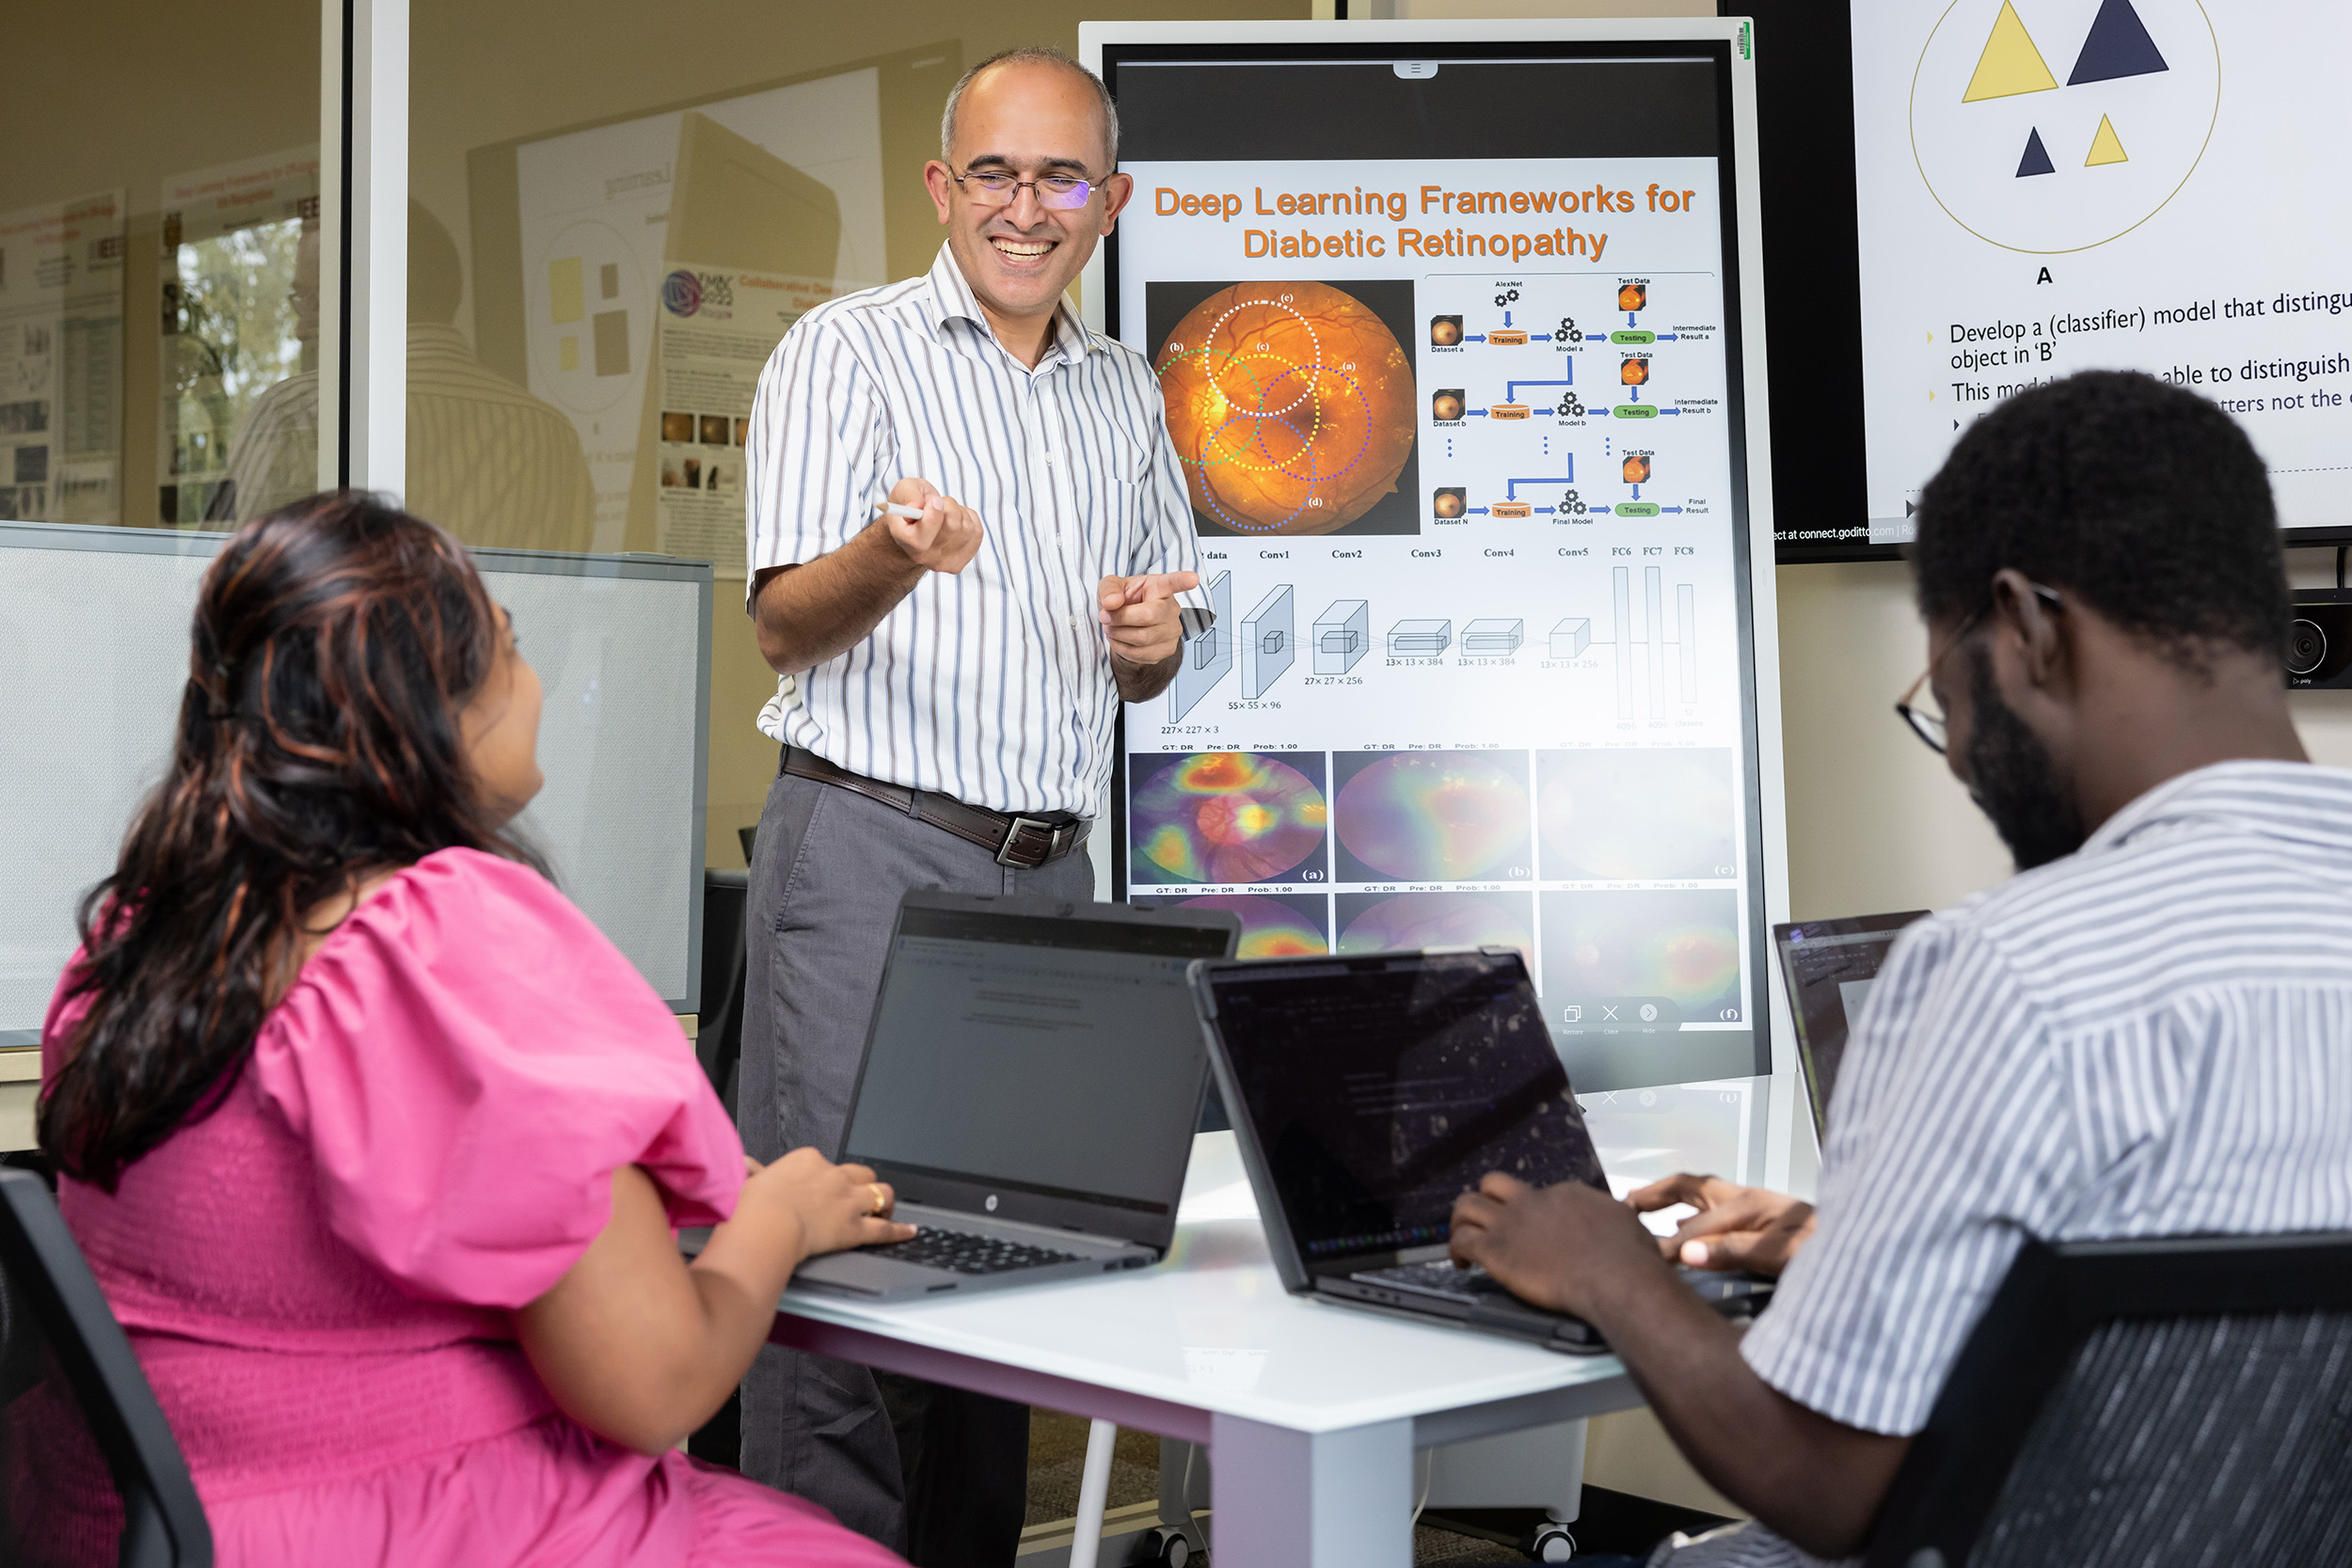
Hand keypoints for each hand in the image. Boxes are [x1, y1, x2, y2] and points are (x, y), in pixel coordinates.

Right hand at [736, 1148, 914, 1257]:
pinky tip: (910, 1231)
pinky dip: (899, 1231)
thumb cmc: (754, 1206)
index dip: (828, 1177)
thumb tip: (744, 1165)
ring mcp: (848, 1201)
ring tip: (887, 1209)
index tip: (823, 1187)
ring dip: (885, 1202)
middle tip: (861, 1196)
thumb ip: (753, 1172)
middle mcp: (834, 1176)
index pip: (826, 1163)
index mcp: (808, 1161)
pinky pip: (885, 1229)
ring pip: (881, 1194)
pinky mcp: (855, 1227)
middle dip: (863, 1184)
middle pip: (861, 1174)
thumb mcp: (749, 1180)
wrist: (767, 1224)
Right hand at [879, 477, 982, 573]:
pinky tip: (955, 519)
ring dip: (959, 511)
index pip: (919, 540)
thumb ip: (910, 495)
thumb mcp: (905, 490)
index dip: (932, 517)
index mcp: (904, 540)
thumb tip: (918, 506)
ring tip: (945, 513)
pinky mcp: (962, 560)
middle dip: (948, 505)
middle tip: (938, 503)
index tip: (935, 500)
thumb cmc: (912, 504)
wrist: (919, 524)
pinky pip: (977, 531)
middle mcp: (923, 557)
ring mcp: (944, 562)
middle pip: (952, 527)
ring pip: (967, 527)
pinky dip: (969, 518)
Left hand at [1096, 571, 1200, 667]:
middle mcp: (1171, 608)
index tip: (1193, 579)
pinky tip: (1120, 638)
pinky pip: (1141, 654)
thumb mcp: (1110, 587)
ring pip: (1142, 638)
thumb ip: (1109, 590)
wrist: (1124, 623)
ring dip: (1118, 635)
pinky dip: (1122, 648)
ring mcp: (1173, 630)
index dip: (1184, 581)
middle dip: (1120, 619)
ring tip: (1111, 627)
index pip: (1174, 582)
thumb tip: (1112, 602)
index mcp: (1159, 587)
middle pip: (1148, 616)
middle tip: (1105, 616)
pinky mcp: (1168, 649)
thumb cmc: (1122, 600)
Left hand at [1448, 1172, 1667, 1318]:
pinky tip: (1461, 1264)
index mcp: (1564, 1194)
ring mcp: (1511, 1224)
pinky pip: (1461, 1241)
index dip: (1530, 1210)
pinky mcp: (1496, 1251)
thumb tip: (1615, 1218)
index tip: (1533, 1228)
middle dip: (1486, 1198)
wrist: (1616, 1278)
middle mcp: (1533, 1201)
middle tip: (1486, 1219)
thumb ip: (1609, 1217)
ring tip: (1461, 1237)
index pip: (1536, 1193)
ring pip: (1467, 1205)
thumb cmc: (1628, 1257)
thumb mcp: (1625, 1221)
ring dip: (1461, 1221)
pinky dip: (1455, 1250)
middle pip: (1494, 1184)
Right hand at [1628, 1173, 1815, 1277]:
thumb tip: (1685, 1253)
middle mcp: (1749, 1198)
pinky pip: (1714, 1206)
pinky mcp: (1762, 1216)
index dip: (1670, 1246)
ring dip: (1669, 1197)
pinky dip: (1690, 1211)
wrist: (1870, 1250)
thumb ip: (1732, 1252)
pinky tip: (1682, 1224)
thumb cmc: (1830, 1251)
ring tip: (1639, 1205)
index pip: (1695, 1228)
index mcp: (1749, 1205)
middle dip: (1656, 1193)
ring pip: (1701, 1192)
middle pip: (1691, 1186)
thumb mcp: (1781, 1254)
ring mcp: (1755, 1205)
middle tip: (1624, 1208)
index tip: (1646, 1262)